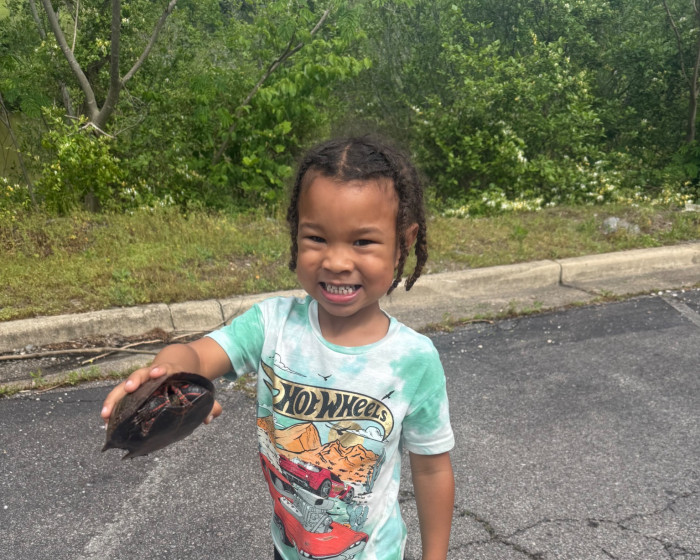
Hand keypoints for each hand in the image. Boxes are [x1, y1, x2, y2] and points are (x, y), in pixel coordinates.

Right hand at [100, 364, 221, 424]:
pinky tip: (105, 421)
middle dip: (134, 381)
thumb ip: (209, 402)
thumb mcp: (199, 386)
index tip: (159, 372)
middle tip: (129, 388)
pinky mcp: (132, 390)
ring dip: (115, 399)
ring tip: (106, 414)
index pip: (165, 368)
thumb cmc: (187, 378)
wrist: (177, 361)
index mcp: (169, 371)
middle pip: (140, 374)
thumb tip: (212, 416)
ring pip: (124, 386)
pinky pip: (119, 397)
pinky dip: (112, 407)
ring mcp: (140, 381)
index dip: (161, 370)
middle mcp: (151, 374)